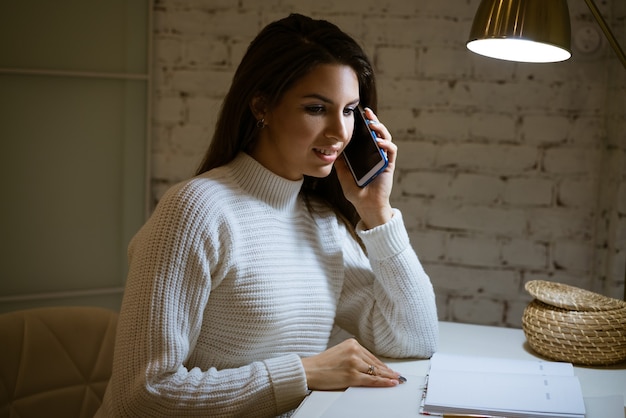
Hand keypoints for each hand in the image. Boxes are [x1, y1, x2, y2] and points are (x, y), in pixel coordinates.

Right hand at [300, 338, 403, 389]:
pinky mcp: (352, 375)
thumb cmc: (322, 364)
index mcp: (351, 343)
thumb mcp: (340, 353)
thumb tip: (368, 366)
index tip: (389, 369)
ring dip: (388, 377)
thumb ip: (353, 356)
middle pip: (375, 363)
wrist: (309, 370)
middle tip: (397, 375)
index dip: (382, 364)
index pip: (371, 356)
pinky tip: (390, 383)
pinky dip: (383, 382)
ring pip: (375, 372)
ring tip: (396, 380)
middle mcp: (354, 351)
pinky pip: (371, 380)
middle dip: (387, 371)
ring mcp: (354, 363)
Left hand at [335, 108, 396, 228]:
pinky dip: (386, 145)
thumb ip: (340, 161)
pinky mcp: (389, 165)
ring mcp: (383, 158)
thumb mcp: (343, 173)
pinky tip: (379, 142)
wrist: (365, 205)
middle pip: (377, 132)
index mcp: (365, 154)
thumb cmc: (355, 191)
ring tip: (373, 124)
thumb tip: (332, 148)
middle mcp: (375, 154)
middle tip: (367, 112)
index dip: (363, 124)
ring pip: (386, 138)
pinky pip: (391, 151)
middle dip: (373, 120)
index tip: (357, 114)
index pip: (366, 135)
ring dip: (380, 129)